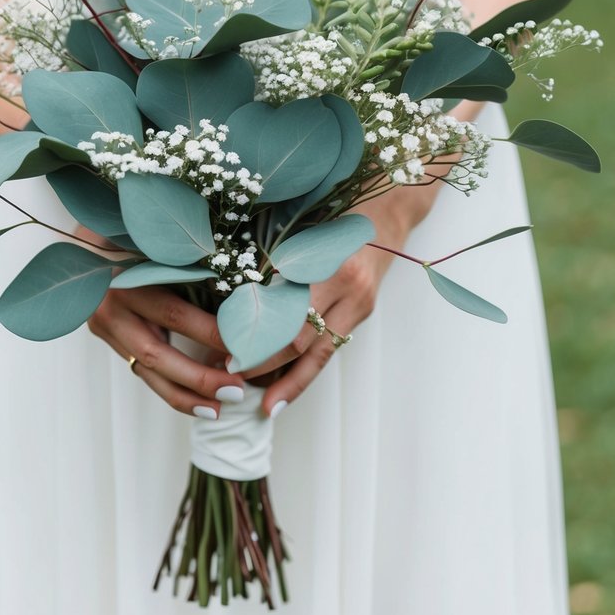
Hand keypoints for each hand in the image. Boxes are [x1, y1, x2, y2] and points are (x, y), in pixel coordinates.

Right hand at [74, 228, 243, 417]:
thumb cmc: (136, 232)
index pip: (174, 313)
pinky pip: (140, 369)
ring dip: (185, 394)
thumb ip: (189, 264)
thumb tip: (242, 295)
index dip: (211, 334)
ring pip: (146, 370)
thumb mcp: (159, 243)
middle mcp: (110, 305)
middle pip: (156, 352)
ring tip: (220, 409)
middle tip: (237, 390)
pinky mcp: (106, 336)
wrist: (85, 236)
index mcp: (125, 276)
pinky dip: (171, 387)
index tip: (247, 348)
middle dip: (199, 377)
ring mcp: (103, 324)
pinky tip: (198, 402)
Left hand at [244, 185, 442, 416]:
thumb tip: (234, 304)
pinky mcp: (364, 311)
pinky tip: (286, 391)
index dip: (256, 337)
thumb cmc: (337, 213)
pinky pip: (332, 348)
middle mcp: (348, 289)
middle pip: (302, 339)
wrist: (388, 211)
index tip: (225, 350)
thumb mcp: (304, 232)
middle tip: (231, 374)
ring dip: (289, 381)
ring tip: (264, 403)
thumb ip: (276, 266)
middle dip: (266, 363)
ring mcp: (360, 303)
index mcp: (329, 264)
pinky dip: (307, 371)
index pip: (287, 313)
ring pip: (320, 354)